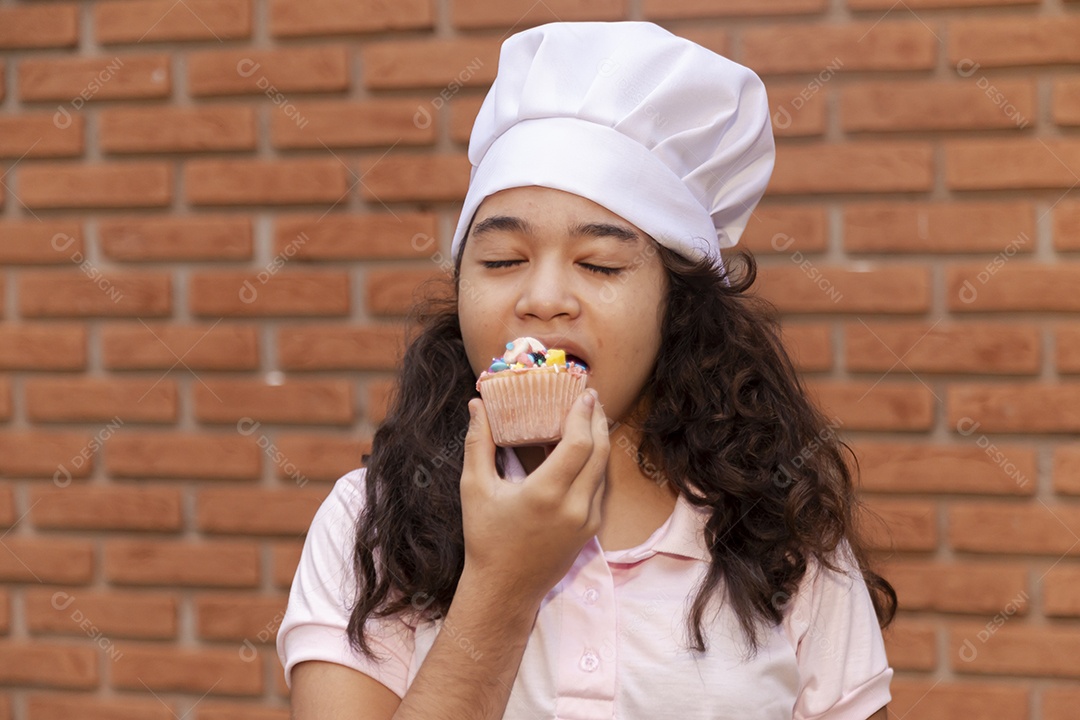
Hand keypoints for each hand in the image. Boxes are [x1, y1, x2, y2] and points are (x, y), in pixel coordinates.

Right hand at [459, 389, 608, 605]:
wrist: (505, 589)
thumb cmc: (486, 538)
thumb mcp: (475, 488)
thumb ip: (479, 443)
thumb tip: (477, 405)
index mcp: (546, 494)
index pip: (579, 444)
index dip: (584, 415)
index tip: (584, 393)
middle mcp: (574, 507)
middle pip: (599, 452)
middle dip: (598, 420)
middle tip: (591, 398)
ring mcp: (587, 521)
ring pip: (604, 470)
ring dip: (600, 440)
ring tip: (590, 418)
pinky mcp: (592, 530)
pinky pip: (600, 488)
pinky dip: (596, 464)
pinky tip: (584, 450)